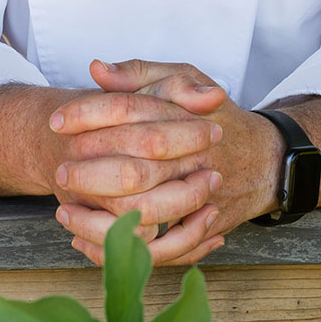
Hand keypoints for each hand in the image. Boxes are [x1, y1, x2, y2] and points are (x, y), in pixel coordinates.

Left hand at [50, 59, 281, 266]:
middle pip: (135, 171)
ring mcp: (199, 197)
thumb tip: (96, 69)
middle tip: (60, 173)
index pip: (130, 111)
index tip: (57, 121)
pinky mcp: (200, 227)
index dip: (88, 114)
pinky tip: (90, 243)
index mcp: (186, 116)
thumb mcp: (184, 79)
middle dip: (89, 174)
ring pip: (145, 218)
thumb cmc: (214, 116)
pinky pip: (160, 250)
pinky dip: (123, 251)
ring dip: (100, 220)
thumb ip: (139, 73)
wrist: (263, 158)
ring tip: (66, 212)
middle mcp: (194, 159)